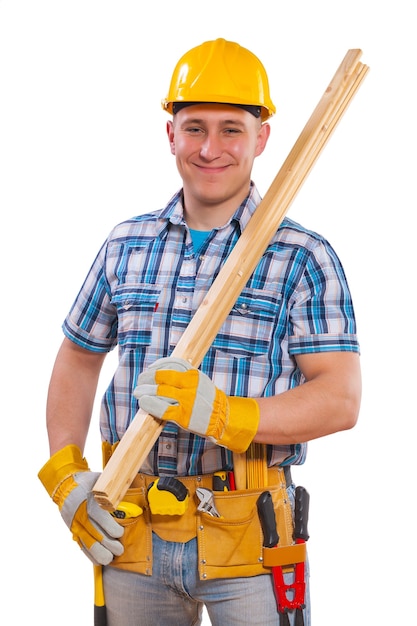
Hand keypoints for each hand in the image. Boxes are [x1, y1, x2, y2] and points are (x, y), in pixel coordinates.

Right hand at [38, 445, 123, 564]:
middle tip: (119, 549)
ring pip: (86, 542)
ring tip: (110, 558)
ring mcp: (75, 524)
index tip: (119, 533)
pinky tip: (99, 560)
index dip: (109, 527)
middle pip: (93, 533)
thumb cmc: (88, 482)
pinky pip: (80, 545)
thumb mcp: (100, 479)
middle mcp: (79, 514)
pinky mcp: (72, 531)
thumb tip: (131, 488)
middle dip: (108, 544)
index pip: (98, 516)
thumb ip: (113, 487)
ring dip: (99, 553)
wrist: (65, 484)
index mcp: (87, 500)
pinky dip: (89, 554)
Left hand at [134, 357, 259, 452]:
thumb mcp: (199, 381)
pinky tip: (144, 403)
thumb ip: (183, 376)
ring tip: (138, 392)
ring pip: (160, 391)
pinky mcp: (183, 415)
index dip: (156, 366)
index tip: (149, 369)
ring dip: (145, 391)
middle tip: (140, 380)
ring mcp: (187, 400)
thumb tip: (161, 372)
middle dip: (147, 378)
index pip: (170, 364)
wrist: (222, 417)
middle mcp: (190, 385)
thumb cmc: (208, 399)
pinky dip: (150, 405)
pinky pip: (162, 408)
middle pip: (162, 377)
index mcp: (193, 375)